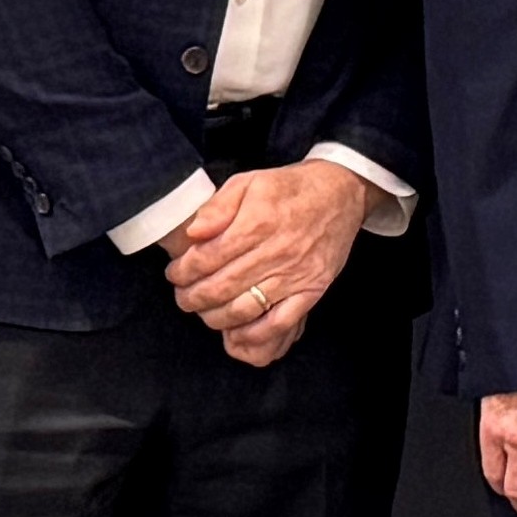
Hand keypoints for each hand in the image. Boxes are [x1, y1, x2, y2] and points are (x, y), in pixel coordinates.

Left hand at [169, 161, 371, 366]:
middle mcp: (276, 252)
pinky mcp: (312, 290)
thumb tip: (193, 233)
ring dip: (215, 317)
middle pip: (221, 287)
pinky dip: (254, 334)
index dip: (183, 271)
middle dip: (192, 297)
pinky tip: (236, 333)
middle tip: (183, 297)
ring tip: (203, 311)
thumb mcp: (249, 182)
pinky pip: (279, 322)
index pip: (207, 258)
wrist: (342, 194)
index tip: (175, 273)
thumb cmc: (291, 188)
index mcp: (257, 223)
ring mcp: (296, 275)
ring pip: (244, 309)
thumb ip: (218, 206)